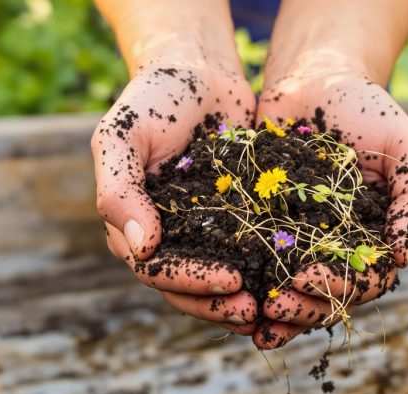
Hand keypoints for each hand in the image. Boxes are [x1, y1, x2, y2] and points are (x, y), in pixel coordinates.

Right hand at [92, 0, 259, 331]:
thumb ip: (119, 191)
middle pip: (187, 287)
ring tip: (271, 308)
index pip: (157, 270)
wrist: (198, 70)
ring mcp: (201, 229)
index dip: (191, 282)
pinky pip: (247, 250)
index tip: (230, 282)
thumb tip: (141, 248)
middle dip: (218, 303)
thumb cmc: (152, 100)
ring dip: (240, 298)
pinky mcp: (235, 217)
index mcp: (132, 225)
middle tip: (253, 310)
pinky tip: (288, 278)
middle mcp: (166, 235)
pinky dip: (263, 269)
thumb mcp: (122, 138)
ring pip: (217, 278)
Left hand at [252, 63, 407, 348]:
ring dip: (277, 312)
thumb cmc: (366, 110)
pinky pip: (255, 262)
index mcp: (373, 236)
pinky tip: (230, 296)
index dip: (339, 288)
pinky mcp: (262, 225)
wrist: (314, 78)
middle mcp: (336, 245)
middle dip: (303, 306)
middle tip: (276, 306)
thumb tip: (402, 254)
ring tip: (255, 320)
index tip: (307, 278)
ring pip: (292, 290)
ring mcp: (298, 238)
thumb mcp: (407, 147)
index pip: (364, 280)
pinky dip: (246, 285)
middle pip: (326, 295)